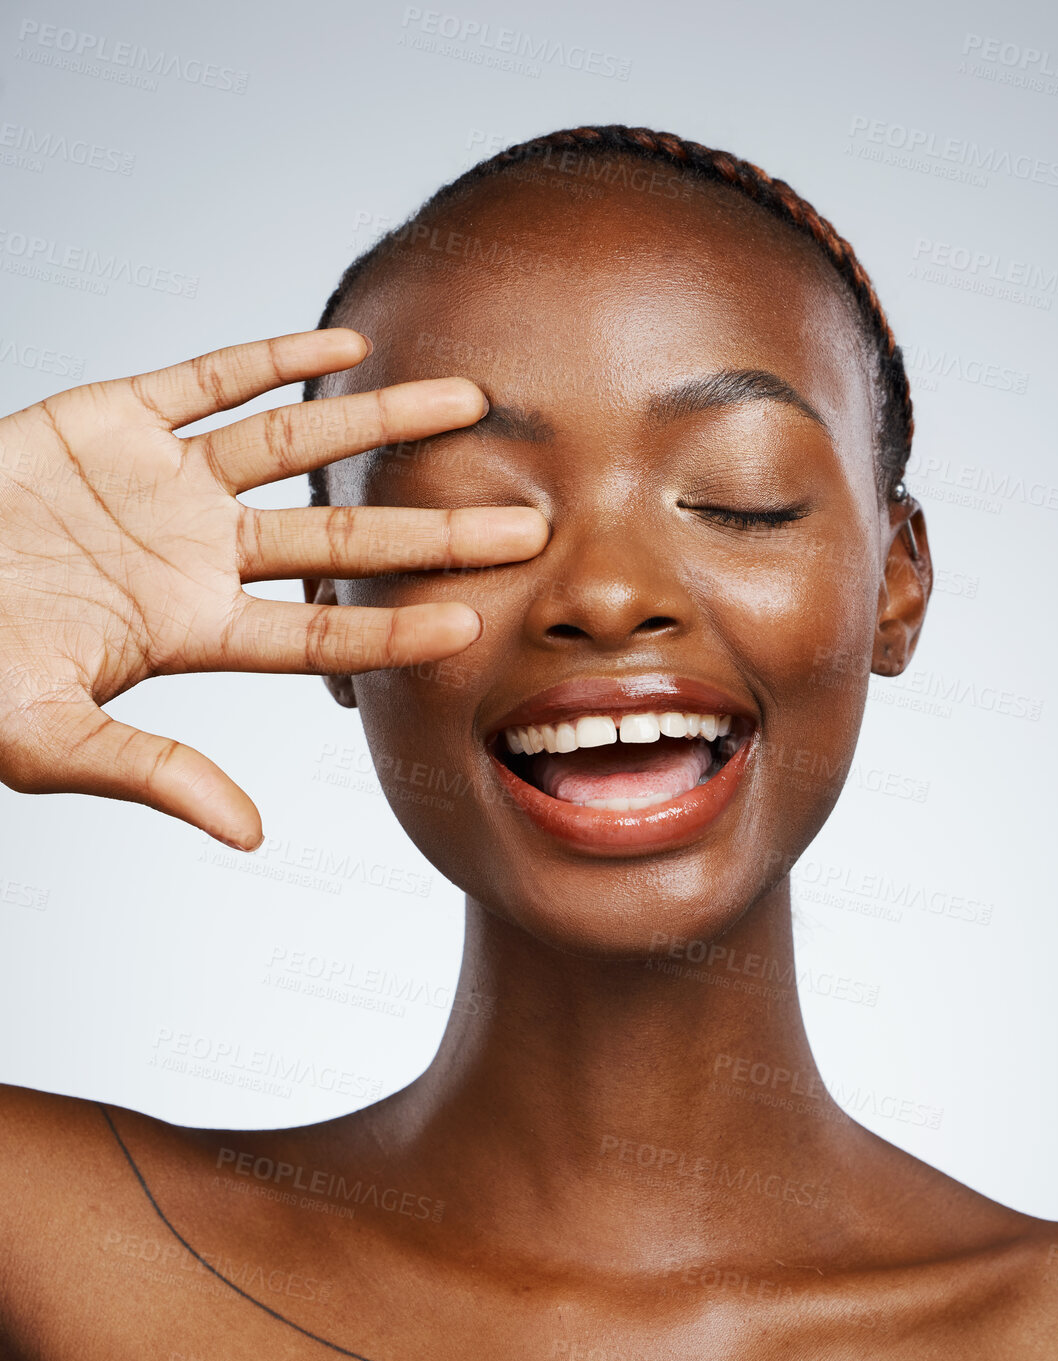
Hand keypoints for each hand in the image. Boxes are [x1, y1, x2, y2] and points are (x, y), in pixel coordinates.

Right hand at [0, 329, 546, 848]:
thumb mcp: (45, 737)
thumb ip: (150, 772)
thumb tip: (251, 836)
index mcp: (187, 628)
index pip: (316, 628)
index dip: (393, 624)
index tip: (476, 621)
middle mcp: (195, 554)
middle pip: (337, 537)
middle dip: (432, 529)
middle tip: (527, 524)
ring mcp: (161, 485)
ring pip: (292, 445)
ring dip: (379, 423)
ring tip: (470, 403)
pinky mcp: (113, 420)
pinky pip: (209, 379)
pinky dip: (272, 357)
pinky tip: (345, 347)